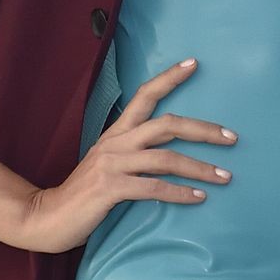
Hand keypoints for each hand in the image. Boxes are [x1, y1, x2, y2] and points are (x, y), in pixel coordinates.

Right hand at [7, 57, 235, 253]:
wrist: (47, 216)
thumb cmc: (84, 192)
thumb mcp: (109, 163)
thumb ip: (134, 153)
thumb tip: (171, 153)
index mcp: (116, 132)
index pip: (144, 95)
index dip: (169, 78)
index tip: (194, 63)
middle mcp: (116, 142)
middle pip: (167, 124)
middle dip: (203, 130)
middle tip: (232, 138)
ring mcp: (112, 164)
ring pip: (166, 158)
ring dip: (200, 168)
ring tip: (225, 177)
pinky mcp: (110, 188)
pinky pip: (153, 188)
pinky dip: (180, 193)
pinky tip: (199, 198)